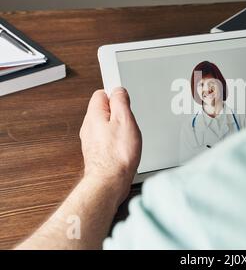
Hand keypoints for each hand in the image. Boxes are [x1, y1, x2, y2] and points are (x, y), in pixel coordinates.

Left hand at [80, 88, 141, 203]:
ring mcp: (92, 140)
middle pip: (105, 110)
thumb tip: (119, 91)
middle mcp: (89, 126)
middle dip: (119, 114)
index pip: (102, 93)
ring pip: (107, 126)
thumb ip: (121, 101)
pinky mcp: (97, 152)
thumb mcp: (125, 119)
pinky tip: (124, 148)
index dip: (116, 95)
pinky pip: (108, 139)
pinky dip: (117, 141)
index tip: (125, 102)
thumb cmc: (117, 154)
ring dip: (119, 129)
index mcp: (94, 114)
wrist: (110, 181)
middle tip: (128, 123)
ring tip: (127, 138)